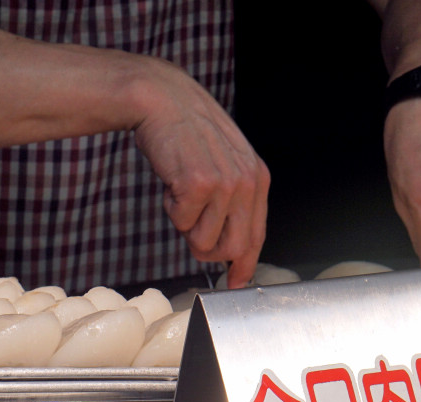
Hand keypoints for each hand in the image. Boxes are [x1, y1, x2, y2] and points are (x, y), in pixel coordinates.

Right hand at [133, 63, 269, 286]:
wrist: (161, 99)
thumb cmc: (188, 133)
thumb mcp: (226, 162)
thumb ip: (234, 200)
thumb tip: (230, 248)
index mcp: (258, 179)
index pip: (257, 236)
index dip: (245, 265)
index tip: (237, 282)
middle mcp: (247, 183)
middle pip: (234, 249)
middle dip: (209, 251)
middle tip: (191, 232)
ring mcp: (224, 184)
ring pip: (204, 241)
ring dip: (186, 225)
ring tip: (183, 192)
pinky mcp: (197, 185)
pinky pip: (181, 223)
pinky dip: (171, 208)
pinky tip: (172, 180)